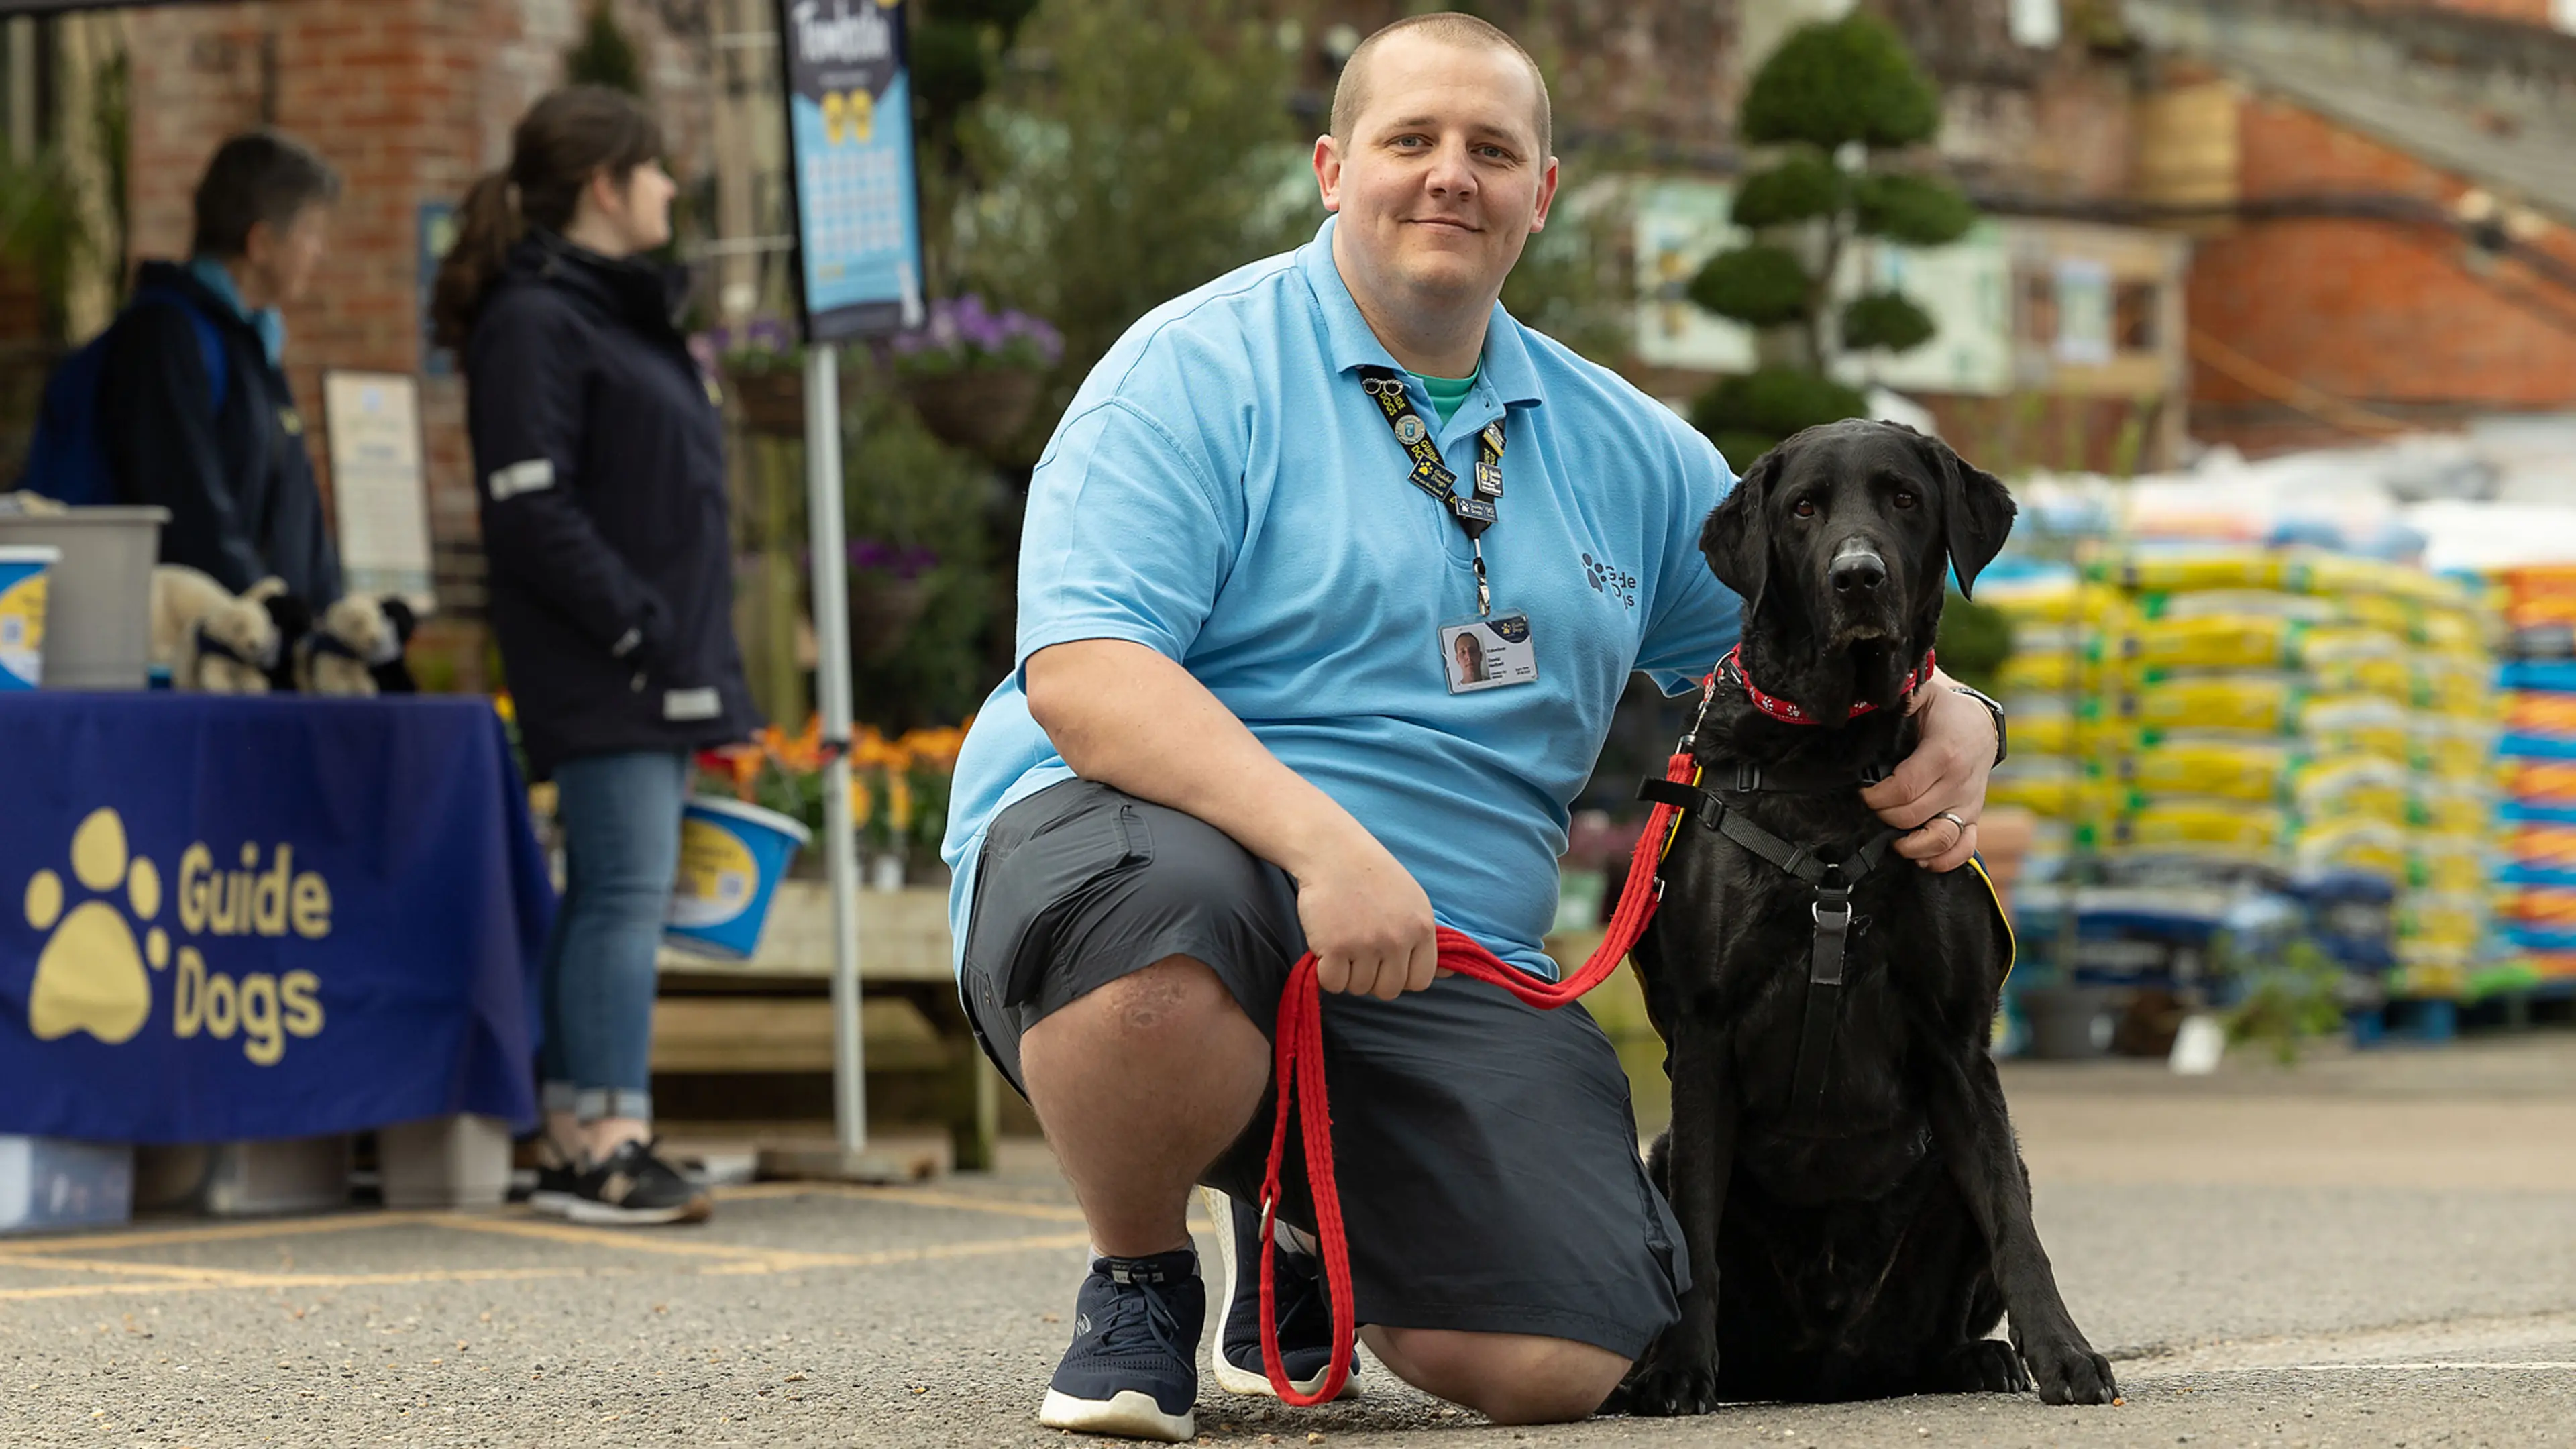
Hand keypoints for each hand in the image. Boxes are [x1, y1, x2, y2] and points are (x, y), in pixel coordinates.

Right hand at [1292, 823, 1439, 1000]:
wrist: (1333, 852)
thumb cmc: (1372, 875)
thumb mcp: (1413, 901)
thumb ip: (1424, 939)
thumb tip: (1448, 976)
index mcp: (1422, 928)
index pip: (1419, 981)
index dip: (1400, 976)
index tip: (1386, 961)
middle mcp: (1398, 939)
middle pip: (1388, 990)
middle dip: (1372, 978)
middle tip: (1359, 951)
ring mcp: (1367, 944)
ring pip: (1358, 988)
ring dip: (1347, 973)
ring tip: (1342, 940)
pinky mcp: (1336, 947)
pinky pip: (1332, 983)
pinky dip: (1325, 971)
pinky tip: (1326, 946)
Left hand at [1860, 676, 1996, 872]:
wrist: (1981, 724)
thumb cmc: (1944, 711)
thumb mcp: (1924, 693)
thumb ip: (1903, 697)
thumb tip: (1879, 695)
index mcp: (1943, 754)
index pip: (1903, 789)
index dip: (1876, 797)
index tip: (1863, 794)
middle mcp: (1959, 783)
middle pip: (1914, 816)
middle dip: (1884, 817)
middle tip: (1872, 809)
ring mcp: (1969, 803)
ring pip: (1942, 839)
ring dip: (1912, 846)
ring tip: (1894, 841)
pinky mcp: (1974, 817)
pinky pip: (1964, 847)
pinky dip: (1944, 861)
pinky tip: (1922, 860)